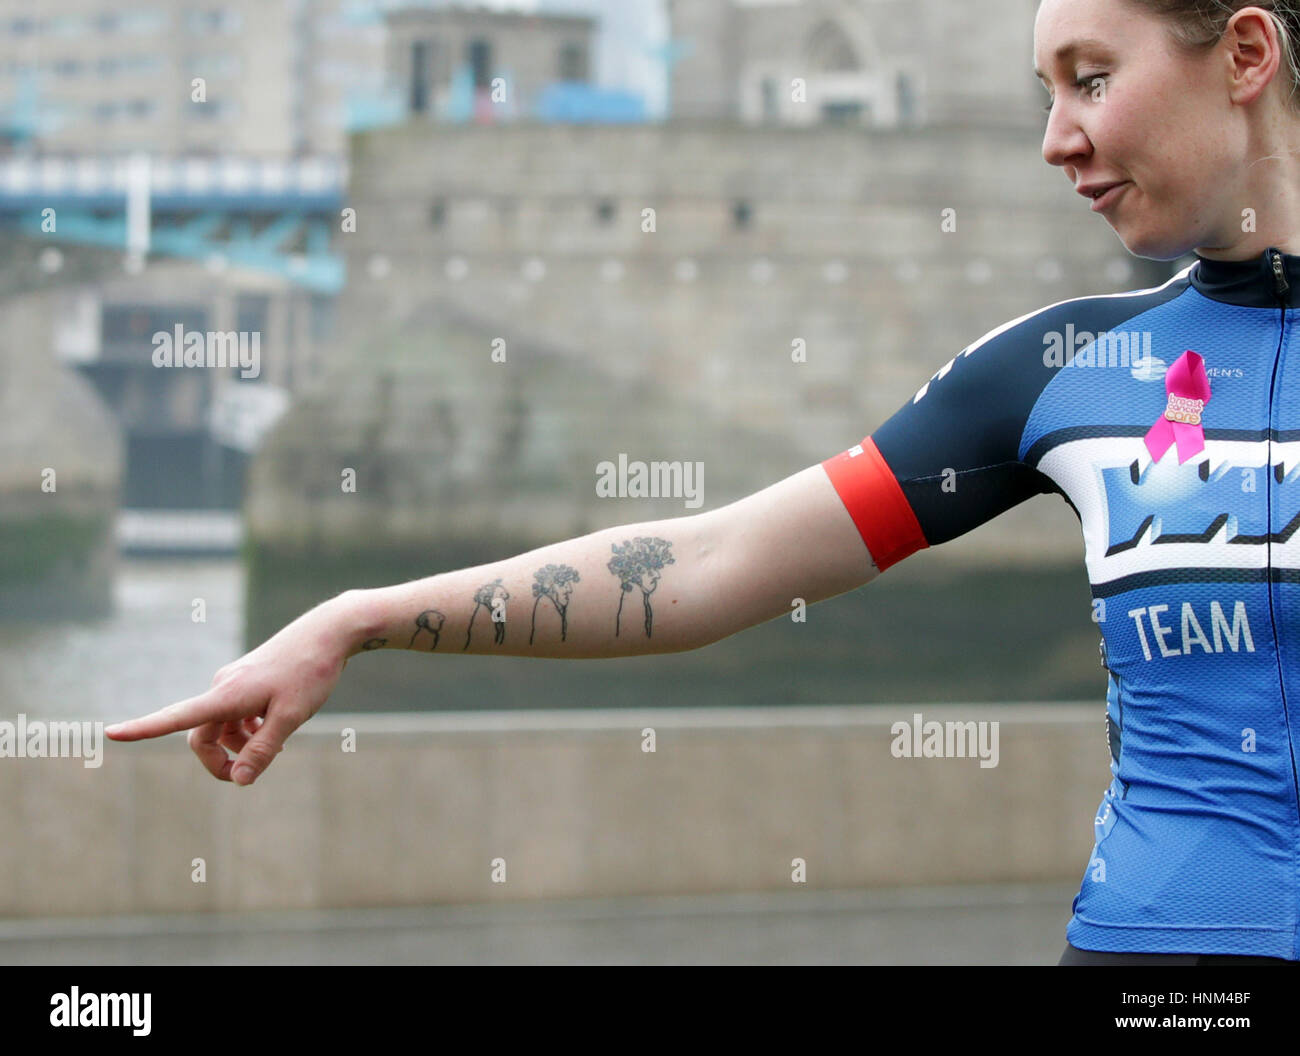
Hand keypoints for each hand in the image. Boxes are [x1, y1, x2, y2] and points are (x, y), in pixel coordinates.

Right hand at [106, 593, 361, 784]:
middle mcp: (222, 687)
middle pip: (202, 736)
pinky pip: (236, 714)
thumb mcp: (291, 717)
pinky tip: (275, 729)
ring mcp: (234, 683)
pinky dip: (250, 729)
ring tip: (275, 747)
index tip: (111, 734)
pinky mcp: (247, 681)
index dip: (143, 728)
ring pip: (222, 727)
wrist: (328, 633)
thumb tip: (238, 781)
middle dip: (219, 761)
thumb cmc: (310, 672)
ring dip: (240, 745)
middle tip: (247, 777)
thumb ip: (263, 750)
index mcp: (226, 695)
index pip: (175, 717)